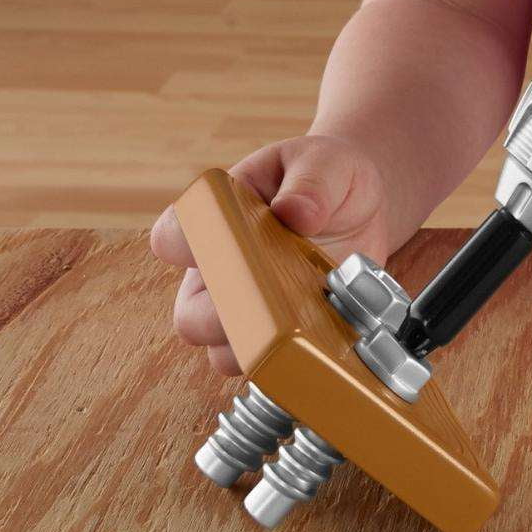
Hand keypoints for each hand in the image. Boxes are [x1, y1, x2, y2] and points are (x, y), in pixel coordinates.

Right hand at [149, 134, 391, 376]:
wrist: (359, 206)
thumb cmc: (329, 178)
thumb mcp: (325, 164)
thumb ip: (310, 183)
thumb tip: (294, 213)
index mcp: (216, 218)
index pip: (172, 237)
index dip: (184, 246)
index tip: (219, 243)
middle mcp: (219, 271)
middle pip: (190, 315)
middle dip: (223, 317)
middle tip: (268, 299)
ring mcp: (247, 311)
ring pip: (224, 352)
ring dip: (261, 344)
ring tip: (305, 317)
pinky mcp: (279, 337)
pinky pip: (269, 367)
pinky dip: (293, 359)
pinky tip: (324, 335)